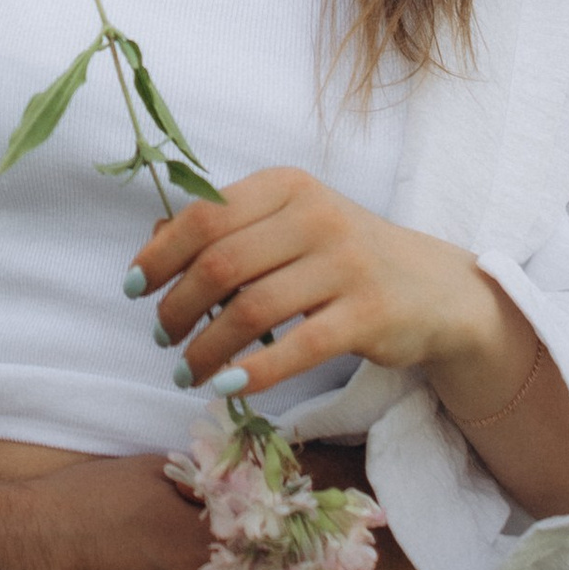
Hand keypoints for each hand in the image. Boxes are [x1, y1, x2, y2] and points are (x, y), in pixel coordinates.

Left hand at [131, 161, 500, 401]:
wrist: (433, 289)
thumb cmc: (342, 257)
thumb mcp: (288, 228)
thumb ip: (225, 231)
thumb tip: (149, 247)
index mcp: (288, 185)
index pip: (205, 214)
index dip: (161, 253)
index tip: (135, 287)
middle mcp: (316, 215)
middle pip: (221, 263)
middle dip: (177, 306)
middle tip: (162, 335)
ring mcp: (346, 264)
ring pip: (250, 310)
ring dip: (205, 348)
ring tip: (186, 370)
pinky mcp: (368, 313)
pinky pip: (296, 347)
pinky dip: (253, 371)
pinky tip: (227, 384)